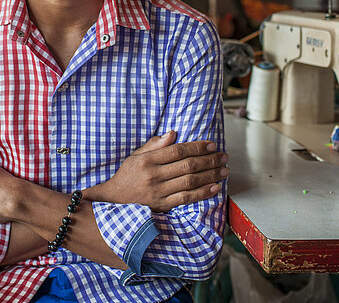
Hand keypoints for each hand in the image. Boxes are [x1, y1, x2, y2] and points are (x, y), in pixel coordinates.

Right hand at [87, 131, 227, 211]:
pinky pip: (186, 199)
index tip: (212, 144)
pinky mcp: (162, 205)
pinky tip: (215, 187)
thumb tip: (173, 133)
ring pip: (190, 182)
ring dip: (211, 175)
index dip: (197, 147)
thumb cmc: (127, 175)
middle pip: (188, 165)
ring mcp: (158, 192)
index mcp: (147, 160)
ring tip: (224, 171)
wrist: (114, 200)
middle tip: (224, 156)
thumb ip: (155, 145)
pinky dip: (203, 193)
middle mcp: (154, 175)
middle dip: (210, 160)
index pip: (178, 150)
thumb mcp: (136, 156)